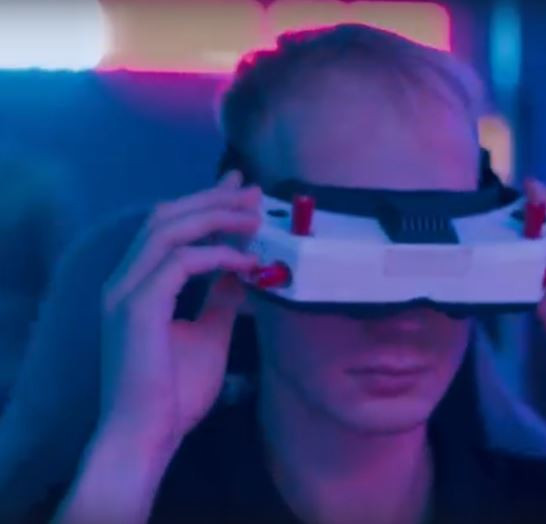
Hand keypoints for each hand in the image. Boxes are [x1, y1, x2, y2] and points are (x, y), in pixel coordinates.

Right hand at [97, 172, 260, 452]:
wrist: (149, 433)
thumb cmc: (175, 392)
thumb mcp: (209, 334)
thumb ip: (220, 300)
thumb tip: (241, 272)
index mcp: (137, 285)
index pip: (168, 227)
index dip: (204, 202)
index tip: (239, 189)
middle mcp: (124, 280)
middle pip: (166, 217)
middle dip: (212, 199)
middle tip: (253, 191)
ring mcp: (125, 292)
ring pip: (168, 230)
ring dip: (215, 217)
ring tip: (255, 217)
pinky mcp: (136, 308)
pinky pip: (179, 263)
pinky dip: (216, 255)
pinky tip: (246, 261)